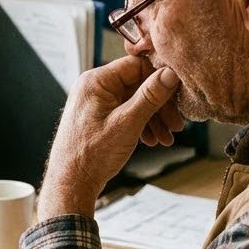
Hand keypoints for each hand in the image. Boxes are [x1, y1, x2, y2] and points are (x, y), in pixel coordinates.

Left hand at [38, 56, 181, 218]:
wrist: (71, 183)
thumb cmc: (92, 154)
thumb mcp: (127, 123)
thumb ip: (150, 97)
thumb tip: (170, 74)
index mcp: (96, 81)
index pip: (137, 66)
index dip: (160, 80)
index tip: (177, 97)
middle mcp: (94, 87)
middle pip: (138, 85)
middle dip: (160, 106)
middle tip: (176, 125)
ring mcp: (96, 103)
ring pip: (134, 101)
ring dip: (154, 119)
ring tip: (167, 138)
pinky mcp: (99, 118)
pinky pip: (126, 113)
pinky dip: (141, 125)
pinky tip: (153, 140)